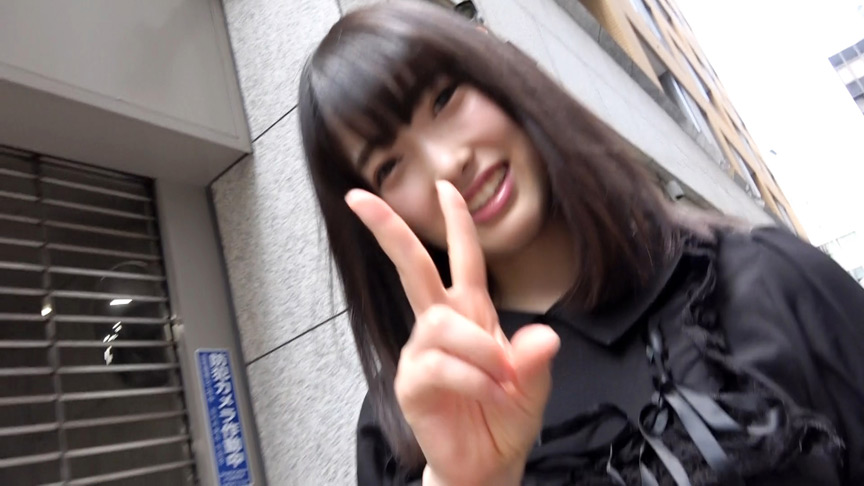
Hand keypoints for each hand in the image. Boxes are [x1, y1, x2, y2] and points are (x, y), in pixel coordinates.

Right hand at [346, 181, 559, 485]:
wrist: (487, 465)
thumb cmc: (504, 421)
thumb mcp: (534, 388)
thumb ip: (538, 361)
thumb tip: (544, 336)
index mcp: (472, 316)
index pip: (462, 260)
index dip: (456, 223)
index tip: (446, 188)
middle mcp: (442, 327)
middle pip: (413, 268)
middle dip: (389, 230)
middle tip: (359, 199)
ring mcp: (423, 353)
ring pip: (441, 324)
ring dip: (478, 349)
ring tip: (500, 379)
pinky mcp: (412, 383)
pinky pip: (440, 366)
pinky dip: (472, 379)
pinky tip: (485, 394)